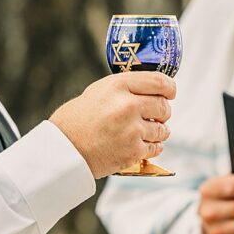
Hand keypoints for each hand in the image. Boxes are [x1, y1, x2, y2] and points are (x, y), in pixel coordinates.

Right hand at [50, 72, 175, 178]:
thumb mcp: (97, 92)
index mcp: (118, 86)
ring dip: (159, 131)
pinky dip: (153, 147)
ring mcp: (133, 130)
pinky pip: (156, 147)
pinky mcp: (133, 151)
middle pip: (164, 106)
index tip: (170, 92)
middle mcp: (128, 105)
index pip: (159, 82)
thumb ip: (124, 88)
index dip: (169, 88)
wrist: (63, 150)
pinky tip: (142, 144)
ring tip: (145, 132)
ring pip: (163, 129)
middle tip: (156, 116)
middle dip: (163, 112)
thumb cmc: (76, 120)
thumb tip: (150, 89)